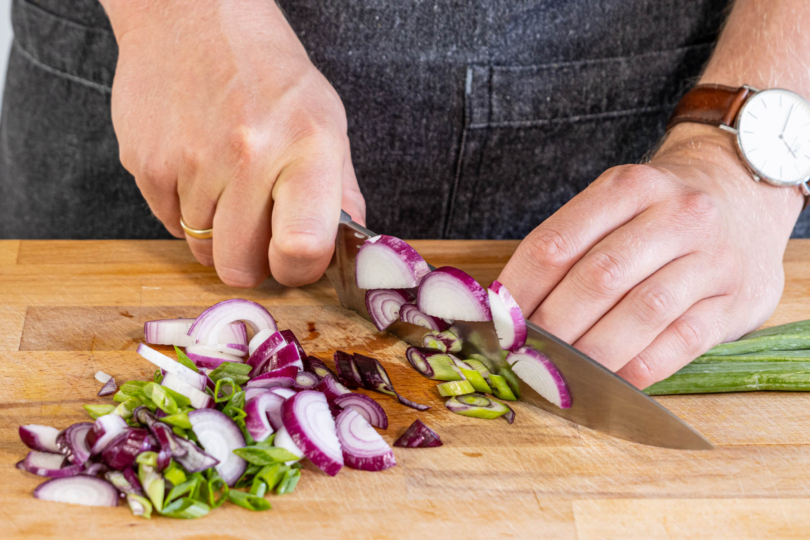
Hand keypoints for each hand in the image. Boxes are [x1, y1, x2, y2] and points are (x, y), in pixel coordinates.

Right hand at [102, 0, 364, 286]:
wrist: (192, 17)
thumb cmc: (268, 72)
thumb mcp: (325, 120)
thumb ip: (340, 192)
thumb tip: (346, 253)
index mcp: (306, 147)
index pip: (302, 249)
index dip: (298, 270)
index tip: (294, 260)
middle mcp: (248, 156)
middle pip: (239, 268)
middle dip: (251, 260)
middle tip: (258, 227)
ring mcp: (191, 161)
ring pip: (201, 249)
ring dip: (217, 231)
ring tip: (228, 183)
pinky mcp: (146, 163)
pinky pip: (167, 223)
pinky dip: (185, 209)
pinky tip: (198, 167)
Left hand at [498, 123, 802, 387]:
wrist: (744, 194)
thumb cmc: (658, 212)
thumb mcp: (616, 204)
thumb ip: (569, 247)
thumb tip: (508, 309)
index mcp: (628, 187)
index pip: (556, 244)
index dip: (519, 291)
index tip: (496, 324)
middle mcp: (675, 216)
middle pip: (598, 279)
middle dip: (552, 327)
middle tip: (524, 357)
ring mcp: (711, 258)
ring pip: (642, 312)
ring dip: (593, 352)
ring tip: (560, 376)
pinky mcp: (735, 300)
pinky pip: (682, 341)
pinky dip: (640, 367)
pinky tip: (612, 381)